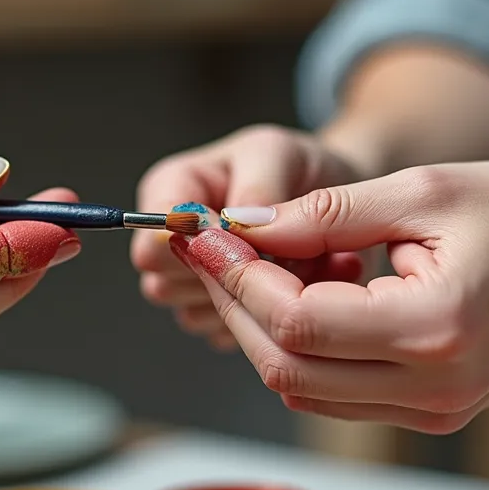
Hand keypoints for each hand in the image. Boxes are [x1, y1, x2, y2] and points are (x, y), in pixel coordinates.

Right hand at [131, 124, 363, 348]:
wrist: (334, 199)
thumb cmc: (298, 168)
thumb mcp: (280, 154)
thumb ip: (256, 185)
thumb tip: (233, 225)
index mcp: (170, 190)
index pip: (154, 239)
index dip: (200, 248)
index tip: (249, 240)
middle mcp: (172, 241)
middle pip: (165, 284)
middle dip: (228, 276)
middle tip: (283, 251)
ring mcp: (192, 283)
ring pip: (195, 314)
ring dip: (251, 298)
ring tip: (297, 264)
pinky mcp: (219, 316)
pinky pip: (226, 334)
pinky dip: (265, 318)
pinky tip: (295, 289)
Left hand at [168, 161, 488, 431]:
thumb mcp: (424, 191)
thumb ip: (328, 212)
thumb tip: (245, 224)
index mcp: (437, 329)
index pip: (300, 321)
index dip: (239, 277)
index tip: (205, 233)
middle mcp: (433, 388)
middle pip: (288, 366)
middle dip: (234, 304)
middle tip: (207, 250)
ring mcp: (432, 410)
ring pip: (303, 387)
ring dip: (259, 328)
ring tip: (241, 266)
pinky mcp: (429, 412)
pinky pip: (336, 392)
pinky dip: (299, 348)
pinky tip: (289, 294)